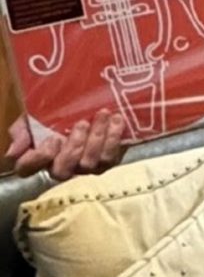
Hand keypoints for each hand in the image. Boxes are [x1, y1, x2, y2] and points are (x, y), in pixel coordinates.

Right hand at [7, 110, 127, 182]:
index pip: (27, 168)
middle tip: (81, 124)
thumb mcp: (34, 116)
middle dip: (73, 147)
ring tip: (103, 115)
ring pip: (90, 163)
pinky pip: (111, 157)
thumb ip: (22, 131)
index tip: (52, 140)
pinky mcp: (106, 162)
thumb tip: (14, 153)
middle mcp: (60, 167)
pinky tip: (116, 120)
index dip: (38, 158)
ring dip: (97, 138)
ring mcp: (84, 168)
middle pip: (62, 170)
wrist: (87, 106)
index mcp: (38, 157)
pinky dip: (114, 138)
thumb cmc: (56, 113)